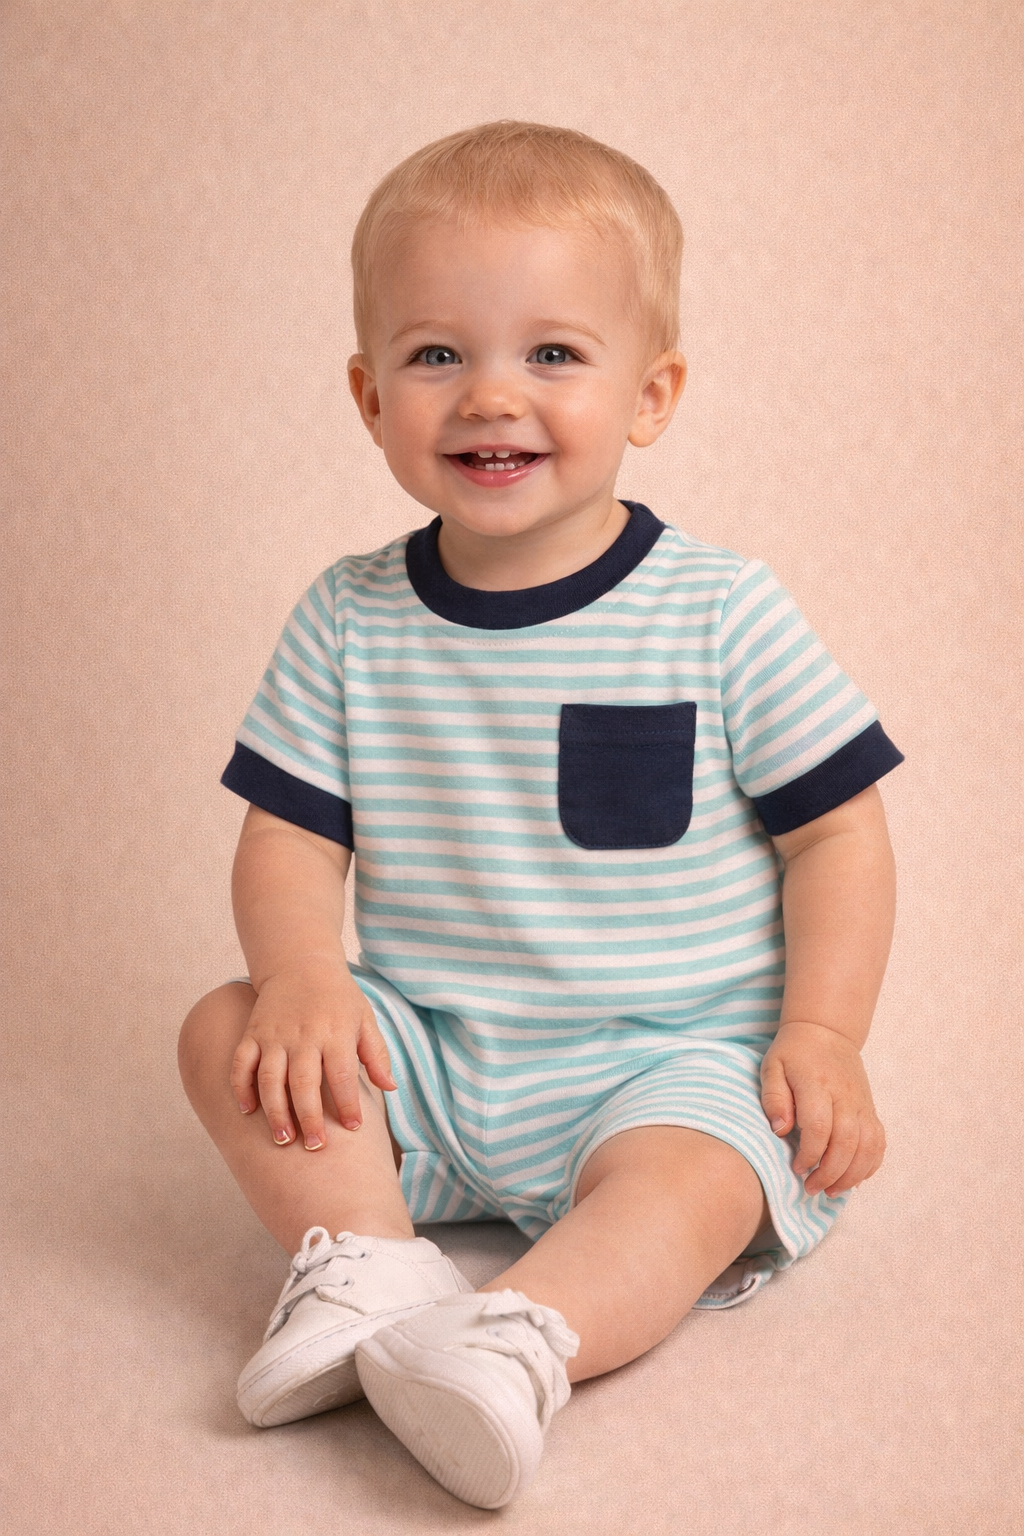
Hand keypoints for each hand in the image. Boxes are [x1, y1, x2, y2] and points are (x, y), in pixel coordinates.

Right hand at [229, 956, 395, 1149]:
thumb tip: (390, 1088)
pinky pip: (242, 1063)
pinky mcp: (253, 1033)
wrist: (300, 963)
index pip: (342, 1074)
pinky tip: (247, 1111)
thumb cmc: (339, 998)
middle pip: (304, 1082)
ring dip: (275, 1111)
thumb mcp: (364, 1019)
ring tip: (283, 1140)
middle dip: (309, 1117)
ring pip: (270, 1078)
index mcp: (335, 1032)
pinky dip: (241, 1087)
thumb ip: (376, 1055)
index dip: (347, 1103)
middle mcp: (303, 1035)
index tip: (353, 1128)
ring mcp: (275, 1035)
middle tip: (315, 1147)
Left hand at [759, 1020, 885, 1196]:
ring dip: (851, 1175)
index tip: (796, 1168)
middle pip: (846, 1143)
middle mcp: (844, 1096)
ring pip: (868, 1147)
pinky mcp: (871, 1109)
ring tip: (831, 1191)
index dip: (809, 1155)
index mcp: (817, 1084)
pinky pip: (879, 1142)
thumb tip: (780, 1131)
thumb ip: (774, 1098)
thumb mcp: (772, 1067)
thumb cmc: (793, 1053)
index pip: (819, 1128)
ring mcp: (862, 1104)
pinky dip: (870, 1165)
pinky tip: (853, 1178)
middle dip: (829, 1173)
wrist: (826, 1032)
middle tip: (811, 1188)